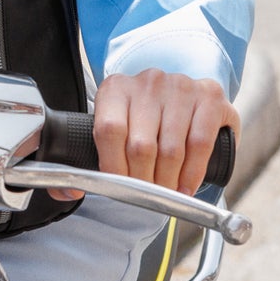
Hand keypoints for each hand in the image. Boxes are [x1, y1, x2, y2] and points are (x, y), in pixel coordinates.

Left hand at [53, 70, 238, 199]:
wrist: (181, 93)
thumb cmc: (144, 118)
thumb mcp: (115, 127)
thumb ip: (88, 157)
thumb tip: (70, 191)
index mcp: (116, 88)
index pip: (109, 131)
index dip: (113, 167)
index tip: (118, 189)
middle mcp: (148, 82)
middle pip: (141, 146)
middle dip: (143, 182)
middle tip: (145, 198)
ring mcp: (180, 86)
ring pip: (171, 149)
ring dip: (168, 183)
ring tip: (166, 194)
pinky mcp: (209, 96)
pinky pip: (200, 144)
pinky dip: (192, 174)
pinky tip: (186, 186)